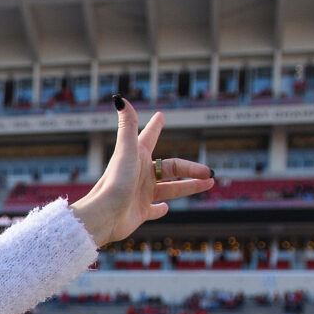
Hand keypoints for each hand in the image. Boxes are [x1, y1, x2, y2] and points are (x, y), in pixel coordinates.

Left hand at [71, 99, 214, 246]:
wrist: (104, 215)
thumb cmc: (115, 182)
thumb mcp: (125, 150)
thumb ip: (127, 125)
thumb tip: (120, 98)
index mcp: (137, 158)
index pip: (149, 138)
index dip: (155, 127)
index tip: (160, 116)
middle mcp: (139, 175)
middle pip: (171, 168)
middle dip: (191, 168)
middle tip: (209, 171)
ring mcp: (140, 194)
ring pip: (170, 189)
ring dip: (189, 187)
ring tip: (210, 184)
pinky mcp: (139, 212)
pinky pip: (153, 210)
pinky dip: (160, 209)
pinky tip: (166, 207)